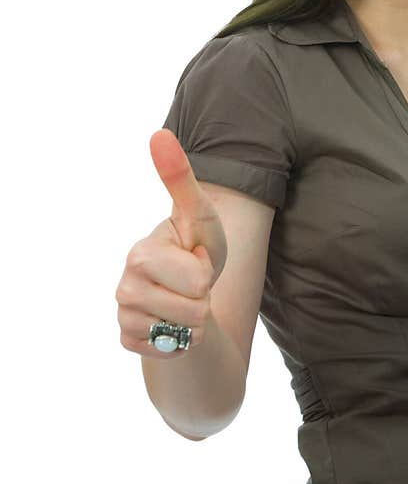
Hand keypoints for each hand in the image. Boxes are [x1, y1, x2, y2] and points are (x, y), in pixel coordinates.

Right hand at [115, 129, 228, 357]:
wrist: (189, 289)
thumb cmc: (195, 246)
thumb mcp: (199, 213)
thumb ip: (179, 177)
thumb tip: (159, 133)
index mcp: (139, 254)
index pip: (198, 279)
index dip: (207, 271)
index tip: (194, 258)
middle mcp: (124, 288)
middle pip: (195, 308)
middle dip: (204, 295)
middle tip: (191, 281)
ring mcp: (125, 317)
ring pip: (188, 331)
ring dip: (197, 318)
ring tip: (185, 298)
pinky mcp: (130, 342)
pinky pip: (174, 349)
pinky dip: (183, 339)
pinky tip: (172, 320)